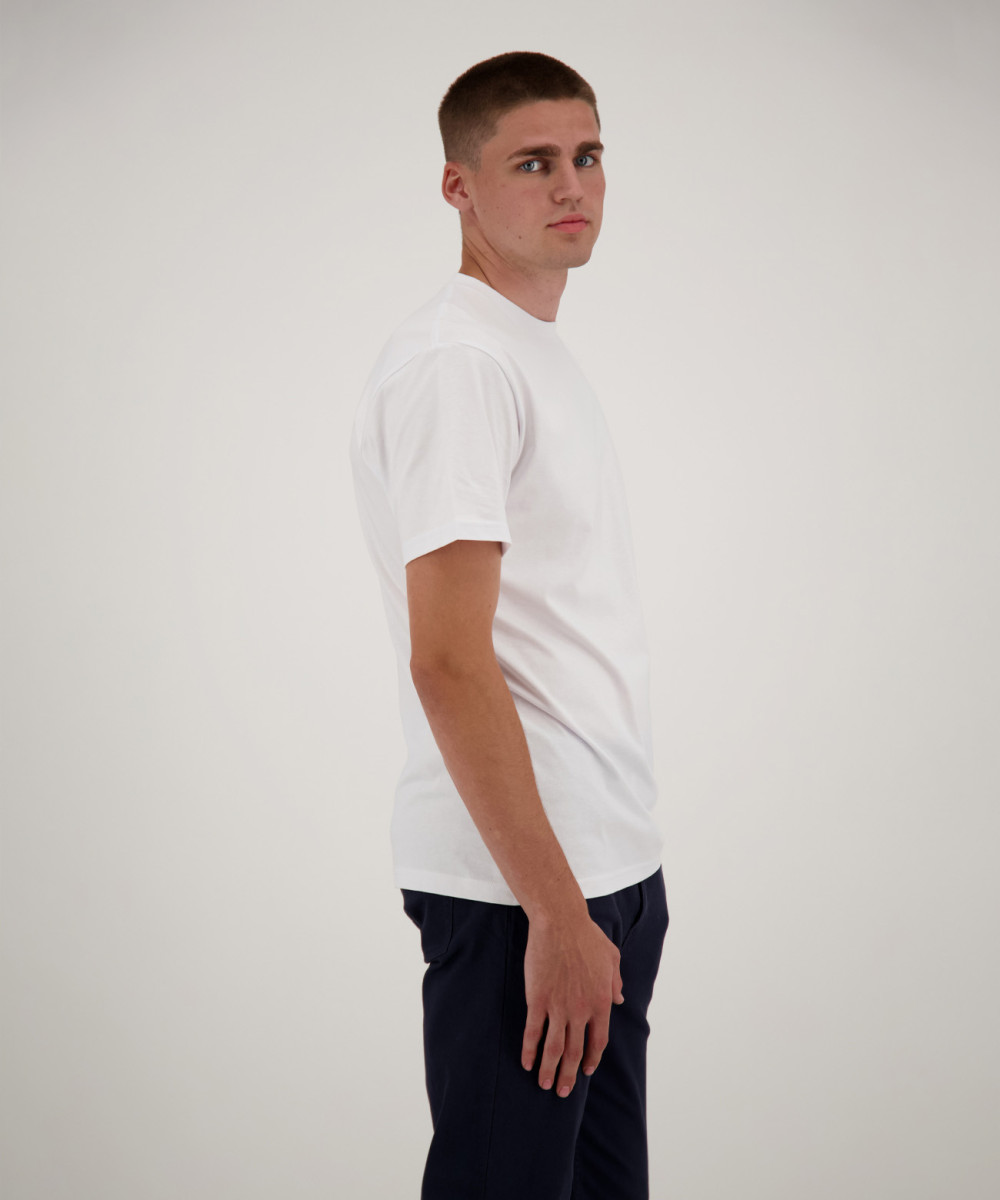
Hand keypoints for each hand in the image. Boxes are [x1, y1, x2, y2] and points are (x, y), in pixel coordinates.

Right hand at [521, 912, 624, 1097]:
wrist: (560, 922)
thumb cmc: (586, 935)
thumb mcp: (611, 957)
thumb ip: (616, 981)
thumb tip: (620, 998)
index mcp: (601, 1001)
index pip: (598, 1041)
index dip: (591, 1059)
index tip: (585, 1070)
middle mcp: (581, 1010)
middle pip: (574, 1051)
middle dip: (568, 1074)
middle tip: (562, 1091)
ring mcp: (558, 1007)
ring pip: (553, 1048)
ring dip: (549, 1070)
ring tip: (545, 1085)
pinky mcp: (537, 1000)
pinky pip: (533, 1032)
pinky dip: (530, 1050)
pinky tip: (526, 1062)